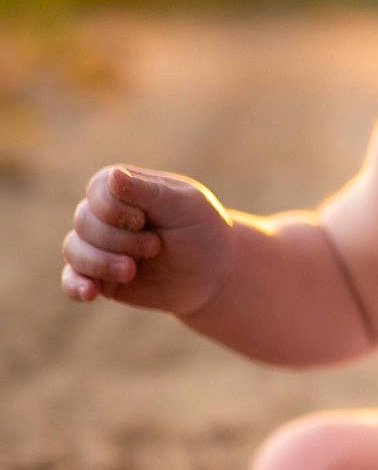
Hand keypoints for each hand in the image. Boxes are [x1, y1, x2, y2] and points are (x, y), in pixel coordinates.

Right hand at [61, 164, 232, 315]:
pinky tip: (89, 293)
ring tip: (132, 271)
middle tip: (155, 247)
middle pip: (84, 222)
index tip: (145, 219)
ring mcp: (98, 247)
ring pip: (73, 250)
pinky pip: (70, 281)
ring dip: (101, 262)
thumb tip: (113, 176)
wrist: (214, 272)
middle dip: (119, 239)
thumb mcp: (181, 204)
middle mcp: (103, 215)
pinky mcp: (100, 278)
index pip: (97, 191)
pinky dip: (75, 285)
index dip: (116, 209)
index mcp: (121, 188)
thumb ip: (146, 190)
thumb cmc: (199, 228)